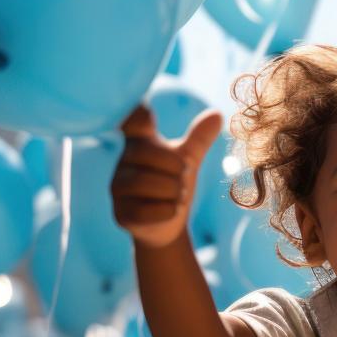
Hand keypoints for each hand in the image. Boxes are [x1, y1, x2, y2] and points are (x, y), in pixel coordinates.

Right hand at [112, 106, 222, 248]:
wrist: (167, 227)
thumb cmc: (173, 186)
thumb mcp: (188, 160)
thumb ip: (198, 138)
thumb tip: (217, 114)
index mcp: (139, 143)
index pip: (133, 120)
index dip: (137, 112)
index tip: (143, 108)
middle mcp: (123, 163)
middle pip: (152, 154)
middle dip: (177, 170)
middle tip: (181, 180)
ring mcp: (118, 189)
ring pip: (150, 184)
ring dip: (175, 192)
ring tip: (177, 196)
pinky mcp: (121, 214)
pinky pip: (149, 210)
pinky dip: (168, 211)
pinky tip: (169, 211)